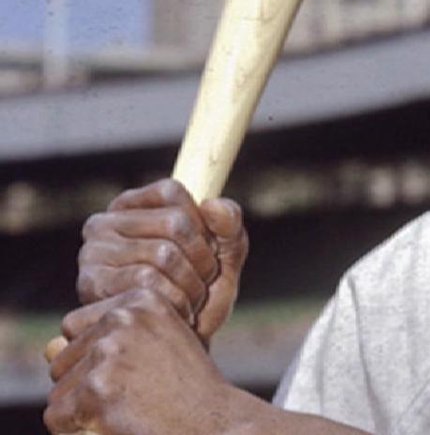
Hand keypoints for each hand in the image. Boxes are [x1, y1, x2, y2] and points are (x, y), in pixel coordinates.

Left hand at [45, 289, 244, 434]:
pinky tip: (118, 426)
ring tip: (131, 412)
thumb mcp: (155, 351)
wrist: (218, 424)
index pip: (74, 326)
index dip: (95, 359)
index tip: (136, 373)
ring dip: (84, 410)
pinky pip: (57, 416)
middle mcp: (124, 317)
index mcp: (142, 298)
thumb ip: (102, 345)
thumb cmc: (189, 392)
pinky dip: (78, 429)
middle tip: (134, 398)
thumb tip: (48, 347)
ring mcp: (109, 352)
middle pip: (62, 358)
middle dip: (85, 385)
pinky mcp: (96, 390)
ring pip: (58, 390)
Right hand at [74, 179, 247, 345]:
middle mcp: (103, 223)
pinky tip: (176, 313)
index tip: (207, 250)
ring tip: (192, 300)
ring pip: (163, 253)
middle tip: (204, 283)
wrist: (180, 346)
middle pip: (174, 223)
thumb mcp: (224, 256)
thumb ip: (230, 226)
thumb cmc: (200, 294)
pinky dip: (176, 300)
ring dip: (192, 283)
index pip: (172, 192)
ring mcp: (92, 253)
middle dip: (203, 258)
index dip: (202, 223)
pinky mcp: (91, 284)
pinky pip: (147, 282)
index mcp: (131, 206)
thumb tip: (213, 205)